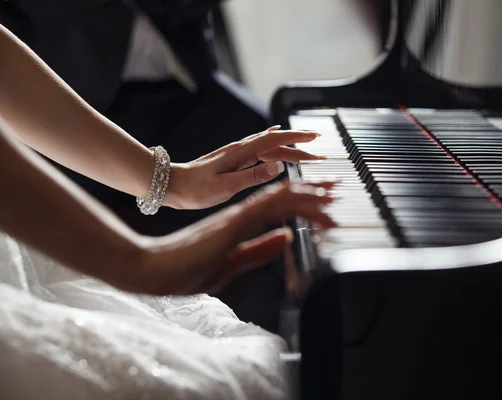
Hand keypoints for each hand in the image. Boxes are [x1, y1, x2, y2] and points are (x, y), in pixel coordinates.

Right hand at [142, 181, 336, 294]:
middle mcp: (242, 215)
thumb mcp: (233, 262)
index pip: (281, 207)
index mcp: (244, 224)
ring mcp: (235, 218)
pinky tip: (300, 195)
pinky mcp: (228, 225)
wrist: (154, 271)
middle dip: (314, 193)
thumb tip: (286, 238)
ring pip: (277, 198)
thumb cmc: (187, 269)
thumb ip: (259, 249)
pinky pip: (260, 206)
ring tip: (330, 193)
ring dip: (306, 195)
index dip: (307, 203)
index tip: (328, 202)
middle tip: (337, 189)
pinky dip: (283, 199)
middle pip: (284, 197)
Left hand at [164, 126, 324, 208]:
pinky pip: (261, 154)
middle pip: (276, 145)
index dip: (297, 138)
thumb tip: (278, 166)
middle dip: (299, 147)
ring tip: (307, 157)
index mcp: (241, 153)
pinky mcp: (234, 162)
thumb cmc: (195, 189)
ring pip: (270, 150)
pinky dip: (276, 153)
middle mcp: (241, 150)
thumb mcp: (225, 186)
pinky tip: (280, 154)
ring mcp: (238, 155)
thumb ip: (252, 176)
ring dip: (290, 152)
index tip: (316, 137)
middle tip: (319, 153)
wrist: (171, 185)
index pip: (275, 141)